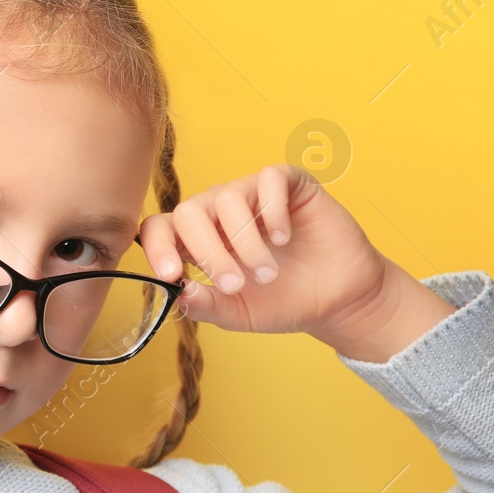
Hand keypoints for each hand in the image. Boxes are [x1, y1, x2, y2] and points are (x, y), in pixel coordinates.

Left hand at [137, 164, 439, 355]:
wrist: (337, 300)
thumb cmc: (282, 302)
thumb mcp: (236, 313)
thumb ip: (203, 304)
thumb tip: (176, 292)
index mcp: (197, 241)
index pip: (158, 229)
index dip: (157, 247)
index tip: (171, 274)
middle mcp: (218, 212)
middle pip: (188, 212)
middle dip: (208, 252)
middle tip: (234, 284)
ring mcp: (252, 195)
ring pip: (226, 199)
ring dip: (245, 242)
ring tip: (268, 273)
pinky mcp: (289, 184)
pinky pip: (268, 179)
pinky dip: (271, 212)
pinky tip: (283, 238)